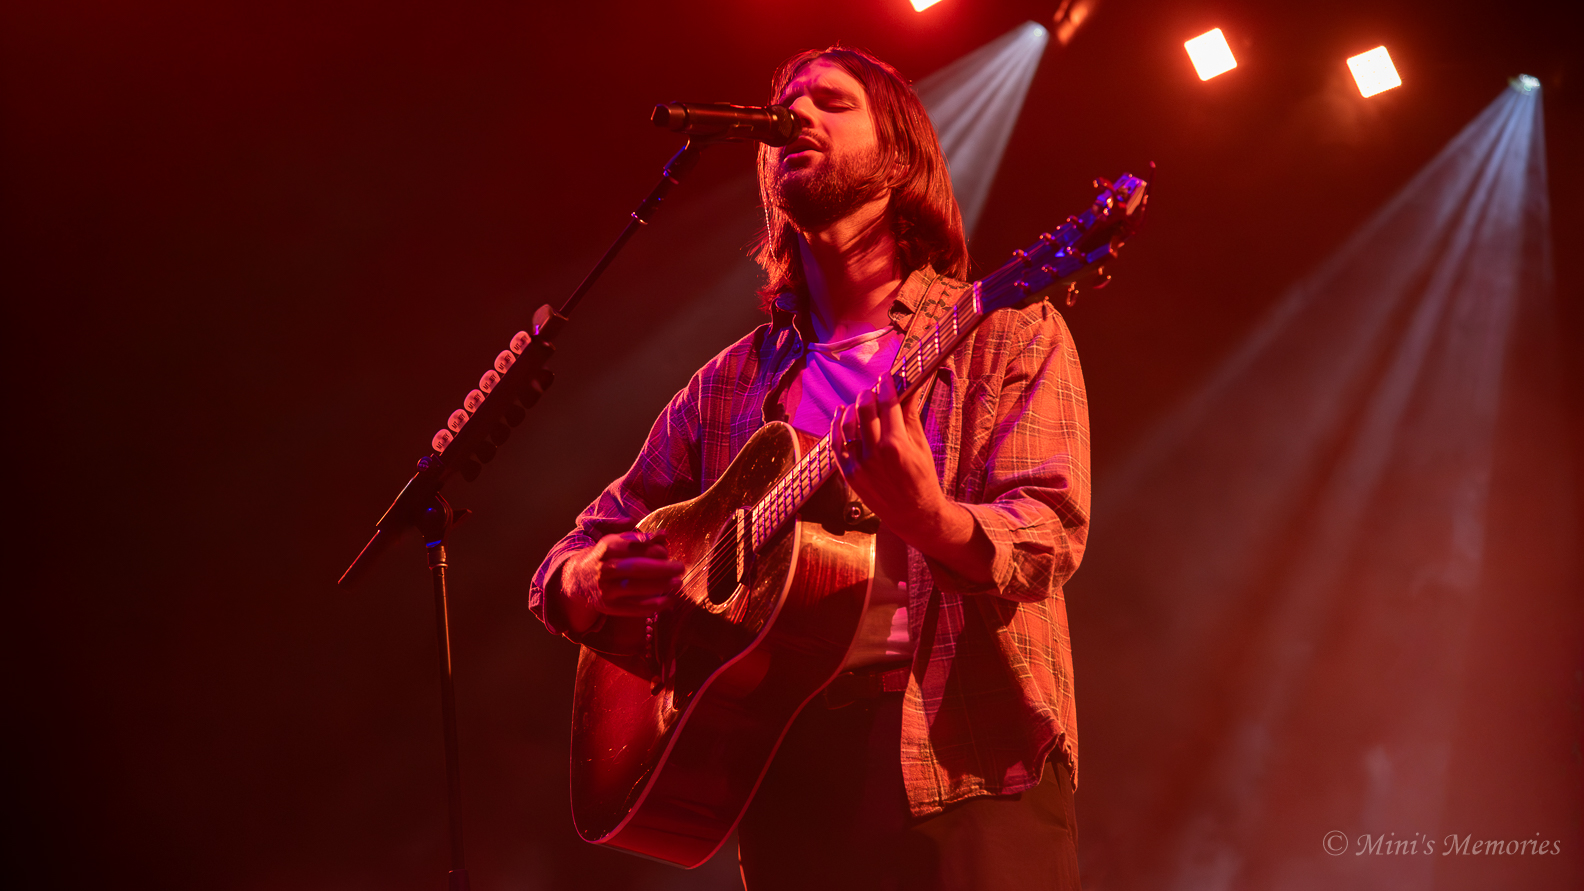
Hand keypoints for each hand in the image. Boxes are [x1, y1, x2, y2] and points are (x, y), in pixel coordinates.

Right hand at [559, 530, 682, 631]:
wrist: (579, 579)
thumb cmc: (606, 557)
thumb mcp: (617, 542)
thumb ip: (640, 539)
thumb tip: (664, 534)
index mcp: (606, 549)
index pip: (629, 547)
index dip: (650, 548)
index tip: (667, 550)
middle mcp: (604, 569)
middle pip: (633, 568)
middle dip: (659, 568)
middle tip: (680, 567)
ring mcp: (606, 590)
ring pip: (634, 588)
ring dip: (659, 586)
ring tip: (678, 583)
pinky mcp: (610, 607)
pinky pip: (634, 608)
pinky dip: (654, 605)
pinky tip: (670, 600)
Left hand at [832, 373, 993, 582]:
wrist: (913, 514)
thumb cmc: (922, 479)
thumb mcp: (921, 446)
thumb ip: (909, 416)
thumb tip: (906, 390)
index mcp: (897, 444)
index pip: (887, 403)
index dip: (886, 385)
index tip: (887, 377)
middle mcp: (875, 453)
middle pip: (865, 409)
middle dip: (869, 394)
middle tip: (874, 390)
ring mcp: (859, 464)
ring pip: (848, 423)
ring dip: (853, 408)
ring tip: (861, 403)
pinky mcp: (849, 473)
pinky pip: (836, 443)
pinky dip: (836, 426)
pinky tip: (840, 414)